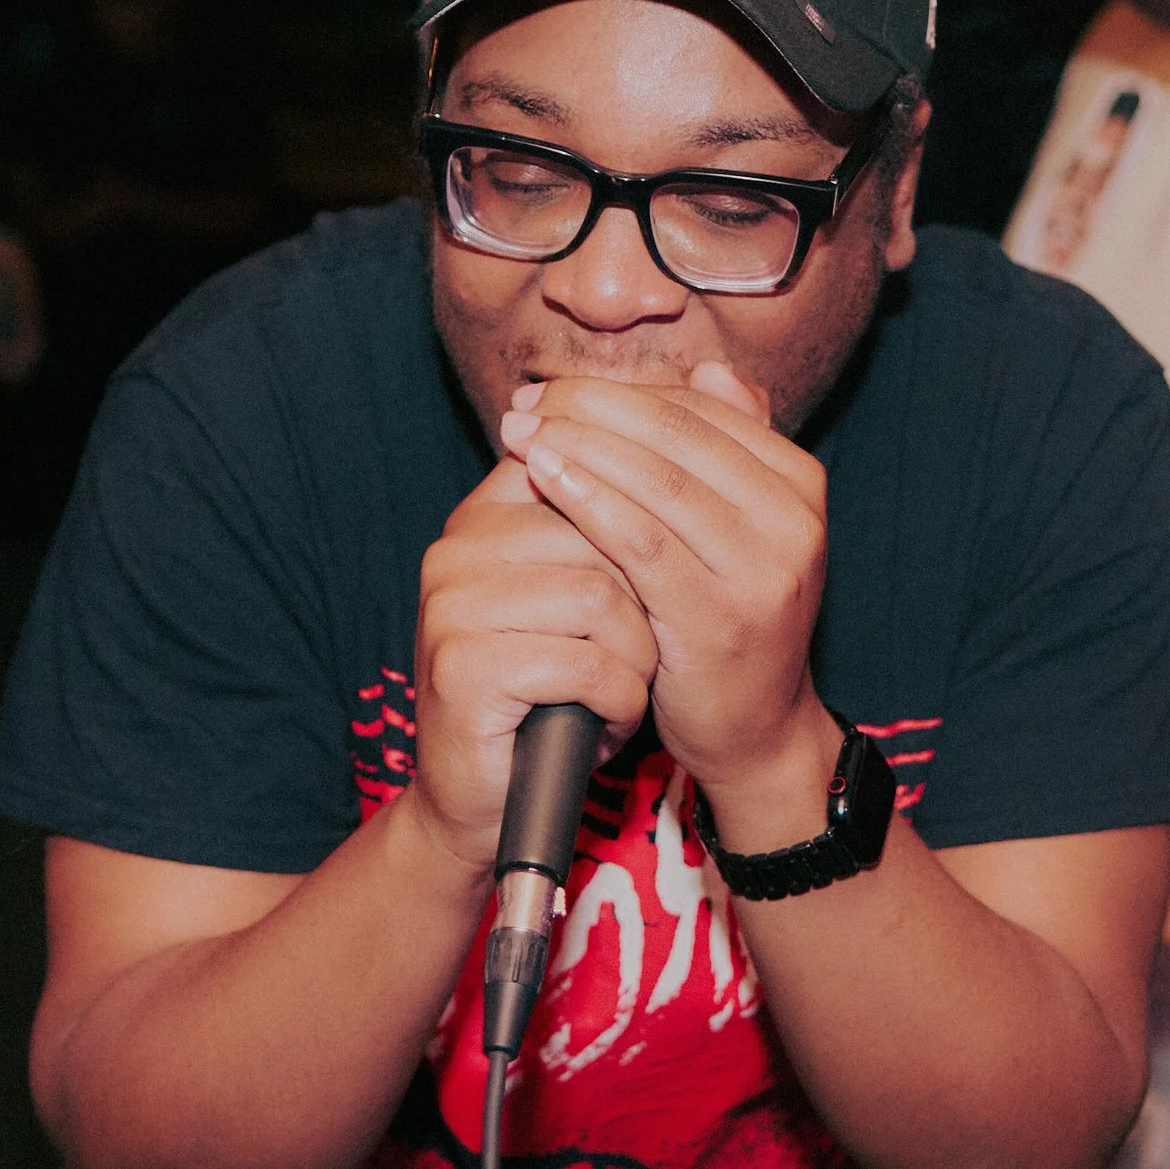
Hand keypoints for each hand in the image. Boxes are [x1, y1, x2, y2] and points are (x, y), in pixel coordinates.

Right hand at [410, 460, 658, 871]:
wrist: (497, 796)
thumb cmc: (567, 683)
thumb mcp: (605, 580)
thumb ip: (641, 493)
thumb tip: (716, 373)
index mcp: (493, 505)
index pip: (592, 461)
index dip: (651, 523)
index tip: (669, 578)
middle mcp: (462, 541)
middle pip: (603, 530)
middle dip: (650, 600)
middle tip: (650, 647)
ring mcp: (453, 601)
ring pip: (598, 596)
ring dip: (638, 655)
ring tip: (627, 685)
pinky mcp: (461, 665)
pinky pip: (581, 663)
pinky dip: (618, 697)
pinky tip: (609, 717)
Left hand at [497, 362, 829, 811]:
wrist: (754, 729)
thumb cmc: (728, 618)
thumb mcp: (741, 527)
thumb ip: (729, 448)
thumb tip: (707, 368)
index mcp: (800, 482)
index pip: (699, 410)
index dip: (620, 392)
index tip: (556, 389)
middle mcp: (794, 520)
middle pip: (676, 436)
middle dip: (591, 410)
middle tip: (526, 405)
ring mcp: (763, 571)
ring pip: (656, 481)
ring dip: (579, 446)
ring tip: (522, 434)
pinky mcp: (719, 618)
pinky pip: (642, 543)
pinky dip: (588, 500)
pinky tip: (545, 479)